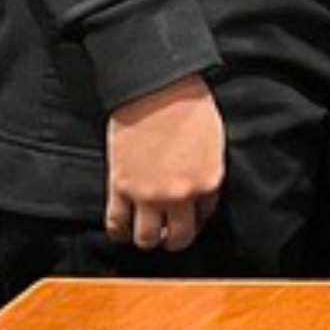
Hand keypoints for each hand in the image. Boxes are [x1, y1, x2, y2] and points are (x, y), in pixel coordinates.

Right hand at [105, 74, 224, 254]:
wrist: (155, 89)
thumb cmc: (188, 106)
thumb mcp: (213, 141)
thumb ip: (207, 170)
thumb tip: (199, 190)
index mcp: (209, 181)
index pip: (205, 217)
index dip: (196, 218)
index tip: (189, 216)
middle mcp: (180, 194)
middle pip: (179, 238)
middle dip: (175, 239)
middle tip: (169, 233)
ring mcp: (148, 194)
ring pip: (146, 239)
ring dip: (147, 239)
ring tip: (147, 231)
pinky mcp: (120, 188)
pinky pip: (116, 224)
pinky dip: (119, 231)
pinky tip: (123, 228)